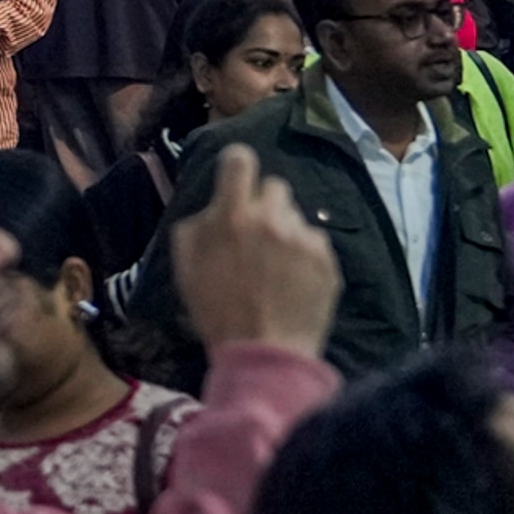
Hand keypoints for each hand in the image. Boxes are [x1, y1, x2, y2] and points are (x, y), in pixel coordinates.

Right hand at [166, 147, 341, 360]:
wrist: (264, 353)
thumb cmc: (217, 312)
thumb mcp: (186, 267)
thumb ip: (196, 226)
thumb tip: (212, 207)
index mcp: (231, 216)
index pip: (240, 160)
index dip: (237, 165)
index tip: (238, 179)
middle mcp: (270, 218)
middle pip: (275, 186)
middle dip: (265, 205)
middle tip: (259, 234)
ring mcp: (303, 239)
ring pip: (296, 217)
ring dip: (286, 231)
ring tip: (279, 265)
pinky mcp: (327, 259)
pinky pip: (315, 242)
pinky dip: (306, 256)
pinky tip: (295, 281)